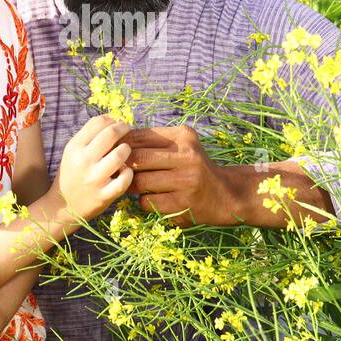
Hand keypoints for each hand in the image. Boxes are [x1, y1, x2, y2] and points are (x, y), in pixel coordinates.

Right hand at [50, 114, 133, 222]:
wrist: (62, 206)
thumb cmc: (72, 174)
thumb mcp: (73, 152)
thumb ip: (89, 136)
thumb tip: (113, 119)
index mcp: (74, 147)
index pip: (98, 122)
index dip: (112, 119)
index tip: (117, 123)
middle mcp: (83, 161)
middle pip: (111, 133)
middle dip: (124, 128)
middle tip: (128, 130)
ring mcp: (94, 179)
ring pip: (120, 155)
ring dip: (127, 150)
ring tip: (125, 152)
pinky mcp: (103, 196)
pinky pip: (125, 179)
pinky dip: (129, 173)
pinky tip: (125, 171)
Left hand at [124, 126, 241, 225]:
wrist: (223, 195)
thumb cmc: (193, 167)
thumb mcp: (181, 145)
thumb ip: (153, 140)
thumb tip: (116, 140)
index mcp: (184, 136)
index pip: (140, 136)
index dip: (123, 145)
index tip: (116, 153)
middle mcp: (187, 156)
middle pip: (138, 158)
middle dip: (124, 166)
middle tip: (121, 171)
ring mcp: (186, 181)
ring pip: (140, 182)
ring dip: (132, 185)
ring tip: (135, 185)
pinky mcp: (182, 204)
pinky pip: (147, 202)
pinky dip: (143, 201)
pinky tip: (151, 198)